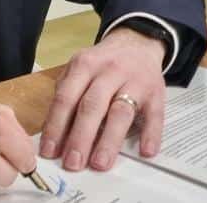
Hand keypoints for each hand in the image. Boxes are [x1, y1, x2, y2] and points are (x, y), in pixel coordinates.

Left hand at [39, 27, 166, 171]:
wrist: (138, 42)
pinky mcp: (156, 92)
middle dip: (80, 137)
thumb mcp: (80, 68)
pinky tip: (145, 152)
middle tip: (73, 163)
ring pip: (121, 112)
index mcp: (84, 65)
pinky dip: (151, 134)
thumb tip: (54, 133)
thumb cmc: (103, 63)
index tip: (49, 151)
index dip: (56, 126)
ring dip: (110, 140)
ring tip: (99, 164)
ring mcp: (135, 81)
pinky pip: (155, 115)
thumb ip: (67, 94)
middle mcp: (109, 71)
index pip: (67, 98)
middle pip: (92, 106)